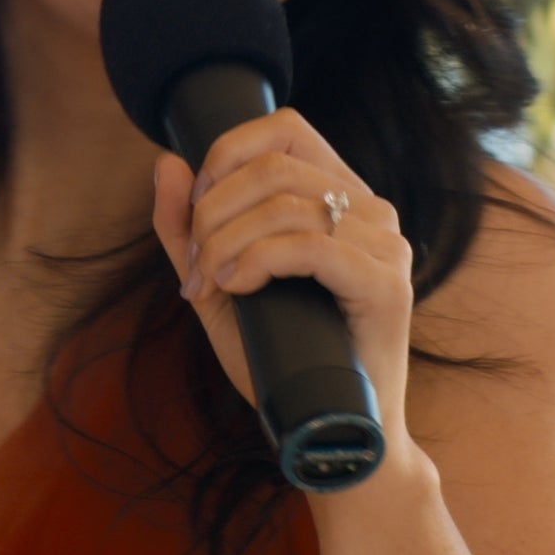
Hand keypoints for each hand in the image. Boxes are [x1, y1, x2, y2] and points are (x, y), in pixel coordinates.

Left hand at [149, 109, 415, 441]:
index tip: (196, 211)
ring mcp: (385, 245)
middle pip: (272, 166)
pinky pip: (312, 245)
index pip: (282, 128)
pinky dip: (258, 260)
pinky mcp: (387, 286)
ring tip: (211, 285)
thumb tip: (167, 161)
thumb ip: (185, 227)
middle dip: (212, 211)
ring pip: (285, 205)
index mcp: (338, 195)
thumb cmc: (278, 355)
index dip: (224, 154)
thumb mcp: (216, 283)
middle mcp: (370, 209)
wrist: (328, 426)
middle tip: (196, 266)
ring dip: (226, 242)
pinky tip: (239, 287)